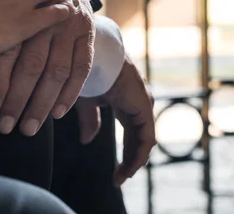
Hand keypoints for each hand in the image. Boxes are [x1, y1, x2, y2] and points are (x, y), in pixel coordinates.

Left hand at [0, 0, 94, 135]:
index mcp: (17, 9)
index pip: (7, 51)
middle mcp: (44, 16)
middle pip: (32, 64)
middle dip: (18, 100)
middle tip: (6, 127)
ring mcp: (68, 23)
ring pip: (56, 69)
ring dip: (42, 103)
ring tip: (29, 129)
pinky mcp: (86, 29)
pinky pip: (81, 66)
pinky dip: (71, 92)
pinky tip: (58, 113)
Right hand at [76, 54, 155, 185]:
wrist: (91, 55)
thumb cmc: (87, 71)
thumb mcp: (87, 102)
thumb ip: (91, 120)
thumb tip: (88, 141)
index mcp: (126, 100)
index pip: (131, 131)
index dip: (125, 151)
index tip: (115, 169)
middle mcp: (138, 103)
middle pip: (138, 138)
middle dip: (129, 159)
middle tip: (118, 178)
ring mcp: (143, 104)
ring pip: (144, 140)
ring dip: (134, 161)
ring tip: (121, 177)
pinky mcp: (144, 107)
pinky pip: (147, 138)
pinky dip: (139, 154)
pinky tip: (129, 167)